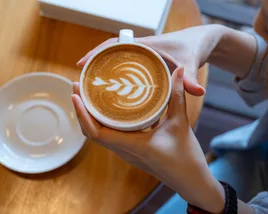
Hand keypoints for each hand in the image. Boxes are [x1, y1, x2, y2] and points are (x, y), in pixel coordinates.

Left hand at [72, 67, 224, 212]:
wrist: (191, 180)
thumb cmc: (186, 157)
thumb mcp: (181, 123)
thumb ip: (177, 96)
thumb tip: (179, 70)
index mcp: (132, 146)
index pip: (96, 133)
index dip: (82, 114)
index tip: (76, 95)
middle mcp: (124, 151)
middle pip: (92, 132)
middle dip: (82, 110)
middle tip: (79, 87)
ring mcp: (127, 152)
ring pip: (99, 134)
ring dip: (90, 116)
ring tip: (89, 94)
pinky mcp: (131, 151)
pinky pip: (110, 136)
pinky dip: (104, 122)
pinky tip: (108, 108)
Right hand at [77, 25, 227, 95]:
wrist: (203, 40)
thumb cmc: (195, 46)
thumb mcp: (192, 62)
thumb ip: (191, 78)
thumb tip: (198, 93)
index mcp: (145, 45)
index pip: (114, 44)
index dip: (96, 53)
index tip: (81, 63)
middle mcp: (141, 49)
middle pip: (110, 53)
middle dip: (94, 64)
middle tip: (81, 81)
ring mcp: (143, 56)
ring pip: (116, 61)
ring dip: (103, 70)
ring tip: (90, 88)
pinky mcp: (147, 63)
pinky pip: (126, 67)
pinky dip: (116, 74)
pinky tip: (112, 90)